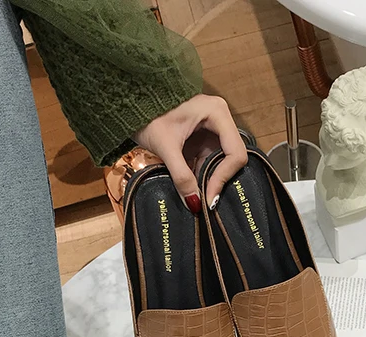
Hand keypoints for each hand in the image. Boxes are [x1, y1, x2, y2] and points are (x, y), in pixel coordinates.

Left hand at [133, 94, 247, 212]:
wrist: (130, 103)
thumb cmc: (148, 115)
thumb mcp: (166, 147)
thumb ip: (181, 176)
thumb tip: (195, 204)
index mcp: (218, 113)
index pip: (235, 153)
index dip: (224, 178)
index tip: (209, 199)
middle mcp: (220, 118)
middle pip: (231, 158)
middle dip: (218, 180)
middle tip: (206, 201)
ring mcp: (212, 128)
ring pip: (221, 162)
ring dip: (209, 179)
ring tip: (197, 196)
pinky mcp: (202, 138)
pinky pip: (208, 161)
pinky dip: (201, 175)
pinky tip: (191, 187)